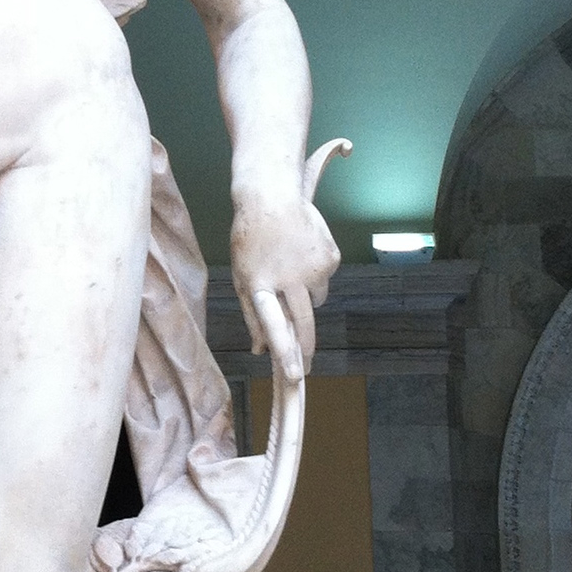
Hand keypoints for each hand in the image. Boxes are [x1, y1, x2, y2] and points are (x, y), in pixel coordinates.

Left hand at [231, 184, 339, 384]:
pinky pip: (326, 281)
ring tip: (290, 270)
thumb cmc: (250, 240)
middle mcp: (288, 278)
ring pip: (316, 302)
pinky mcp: (330, 258)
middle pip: (303, 322)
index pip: (274, 323)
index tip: (295, 374)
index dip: (285, 350)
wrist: (271, 197)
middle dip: (306, 348)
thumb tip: (260, 350)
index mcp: (260, 283)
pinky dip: (316, 276)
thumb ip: (251, 314)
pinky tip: (302, 254)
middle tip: (305, 367)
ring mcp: (313, 268)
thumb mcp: (242, 276)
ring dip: (306, 298)